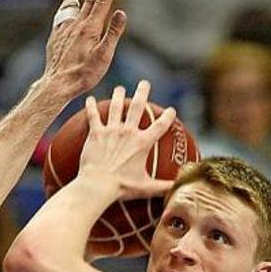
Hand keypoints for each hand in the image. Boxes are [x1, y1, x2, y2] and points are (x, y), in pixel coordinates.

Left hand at [41, 0, 126, 96]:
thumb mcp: (104, 57)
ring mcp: (65, 28)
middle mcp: (77, 24)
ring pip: (71, 3)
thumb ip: (113, 33)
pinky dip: (64, 5)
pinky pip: (61, 15)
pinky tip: (64, 3)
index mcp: (91, 27)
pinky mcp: (56, 35)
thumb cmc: (83, 74)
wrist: (57, 84)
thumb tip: (121, 12)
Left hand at [78, 81, 175, 199]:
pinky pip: (93, 116)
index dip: (168, 117)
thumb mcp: (146, 187)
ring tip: (120, 89)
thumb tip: (180, 188)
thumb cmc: (122, 187)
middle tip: (144, 83)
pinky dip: (91, 107)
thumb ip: (164, 187)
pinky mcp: (95, 133)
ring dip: (118, 96)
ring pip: (116, 107)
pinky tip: (90, 99)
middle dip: (142, 92)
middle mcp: (128, 132)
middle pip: (138, 107)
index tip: (171, 110)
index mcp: (142, 143)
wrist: (97, 185)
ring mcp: (111, 131)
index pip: (160, 126)